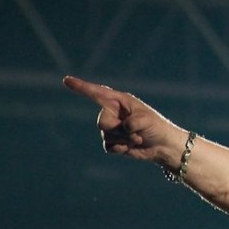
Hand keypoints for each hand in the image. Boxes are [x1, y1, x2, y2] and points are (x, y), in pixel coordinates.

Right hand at [63, 75, 185, 167]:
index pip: (97, 93)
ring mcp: (112, 127)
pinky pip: (108, 146)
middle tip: (134, 131)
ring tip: (137, 138)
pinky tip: (131, 146)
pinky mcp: (113, 141)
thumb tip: (122, 128)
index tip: (66, 80)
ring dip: (124, 139)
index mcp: (120, 101)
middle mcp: (113, 112)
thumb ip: (132, 122)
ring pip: (106, 136)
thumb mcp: (146, 120)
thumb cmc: (156, 127)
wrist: (162, 145)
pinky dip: (121, 148)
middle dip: (117, 130)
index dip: (81, 87)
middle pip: (101, 122)